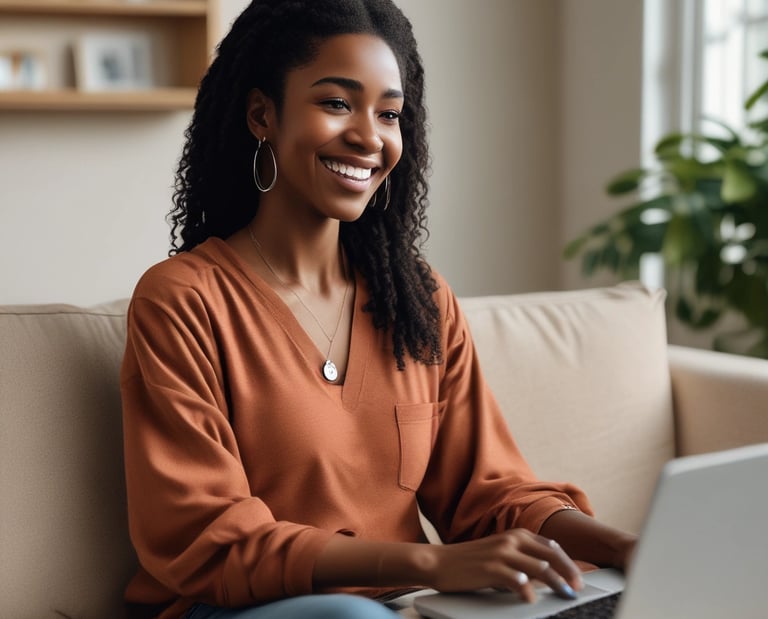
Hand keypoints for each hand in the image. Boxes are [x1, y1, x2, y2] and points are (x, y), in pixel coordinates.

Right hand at [426, 530, 583, 602]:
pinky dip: (529, 591)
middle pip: (551, 555)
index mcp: (515, 535)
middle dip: (569, 572)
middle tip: (577, 588)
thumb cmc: (469, 561)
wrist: (439, 562)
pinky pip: (519, 580)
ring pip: (540, 568)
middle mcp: (511, 540)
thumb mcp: (499, 552)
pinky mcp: (492, 568)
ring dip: (556, 583)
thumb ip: (521, 558)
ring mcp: (502, 553)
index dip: (568, 562)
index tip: (577, 577)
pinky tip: (532, 599)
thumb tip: (545, 574)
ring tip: (564, 595)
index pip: (551, 546)